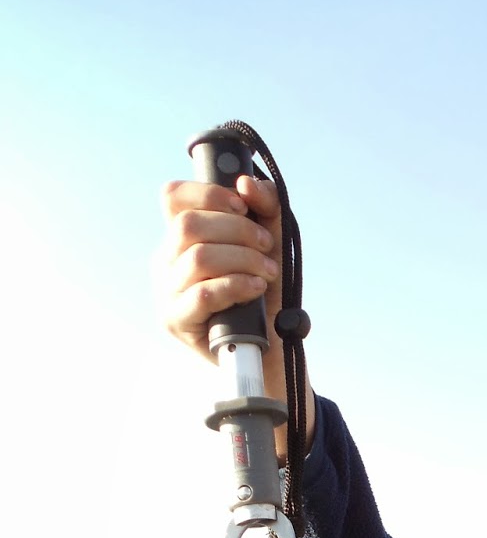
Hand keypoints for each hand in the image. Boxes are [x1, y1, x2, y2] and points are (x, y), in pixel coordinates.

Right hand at [156, 175, 313, 446]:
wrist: (267, 354)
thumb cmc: (262, 299)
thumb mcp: (268, 247)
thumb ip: (264, 209)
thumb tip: (247, 183)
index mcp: (179, 239)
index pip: (173, 196)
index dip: (208, 194)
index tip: (243, 207)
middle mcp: (166, 262)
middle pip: (188, 225)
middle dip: (237, 230)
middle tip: (266, 248)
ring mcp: (166, 292)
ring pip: (197, 257)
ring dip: (242, 260)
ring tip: (267, 273)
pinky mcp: (176, 321)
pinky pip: (202, 294)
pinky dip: (235, 285)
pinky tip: (256, 289)